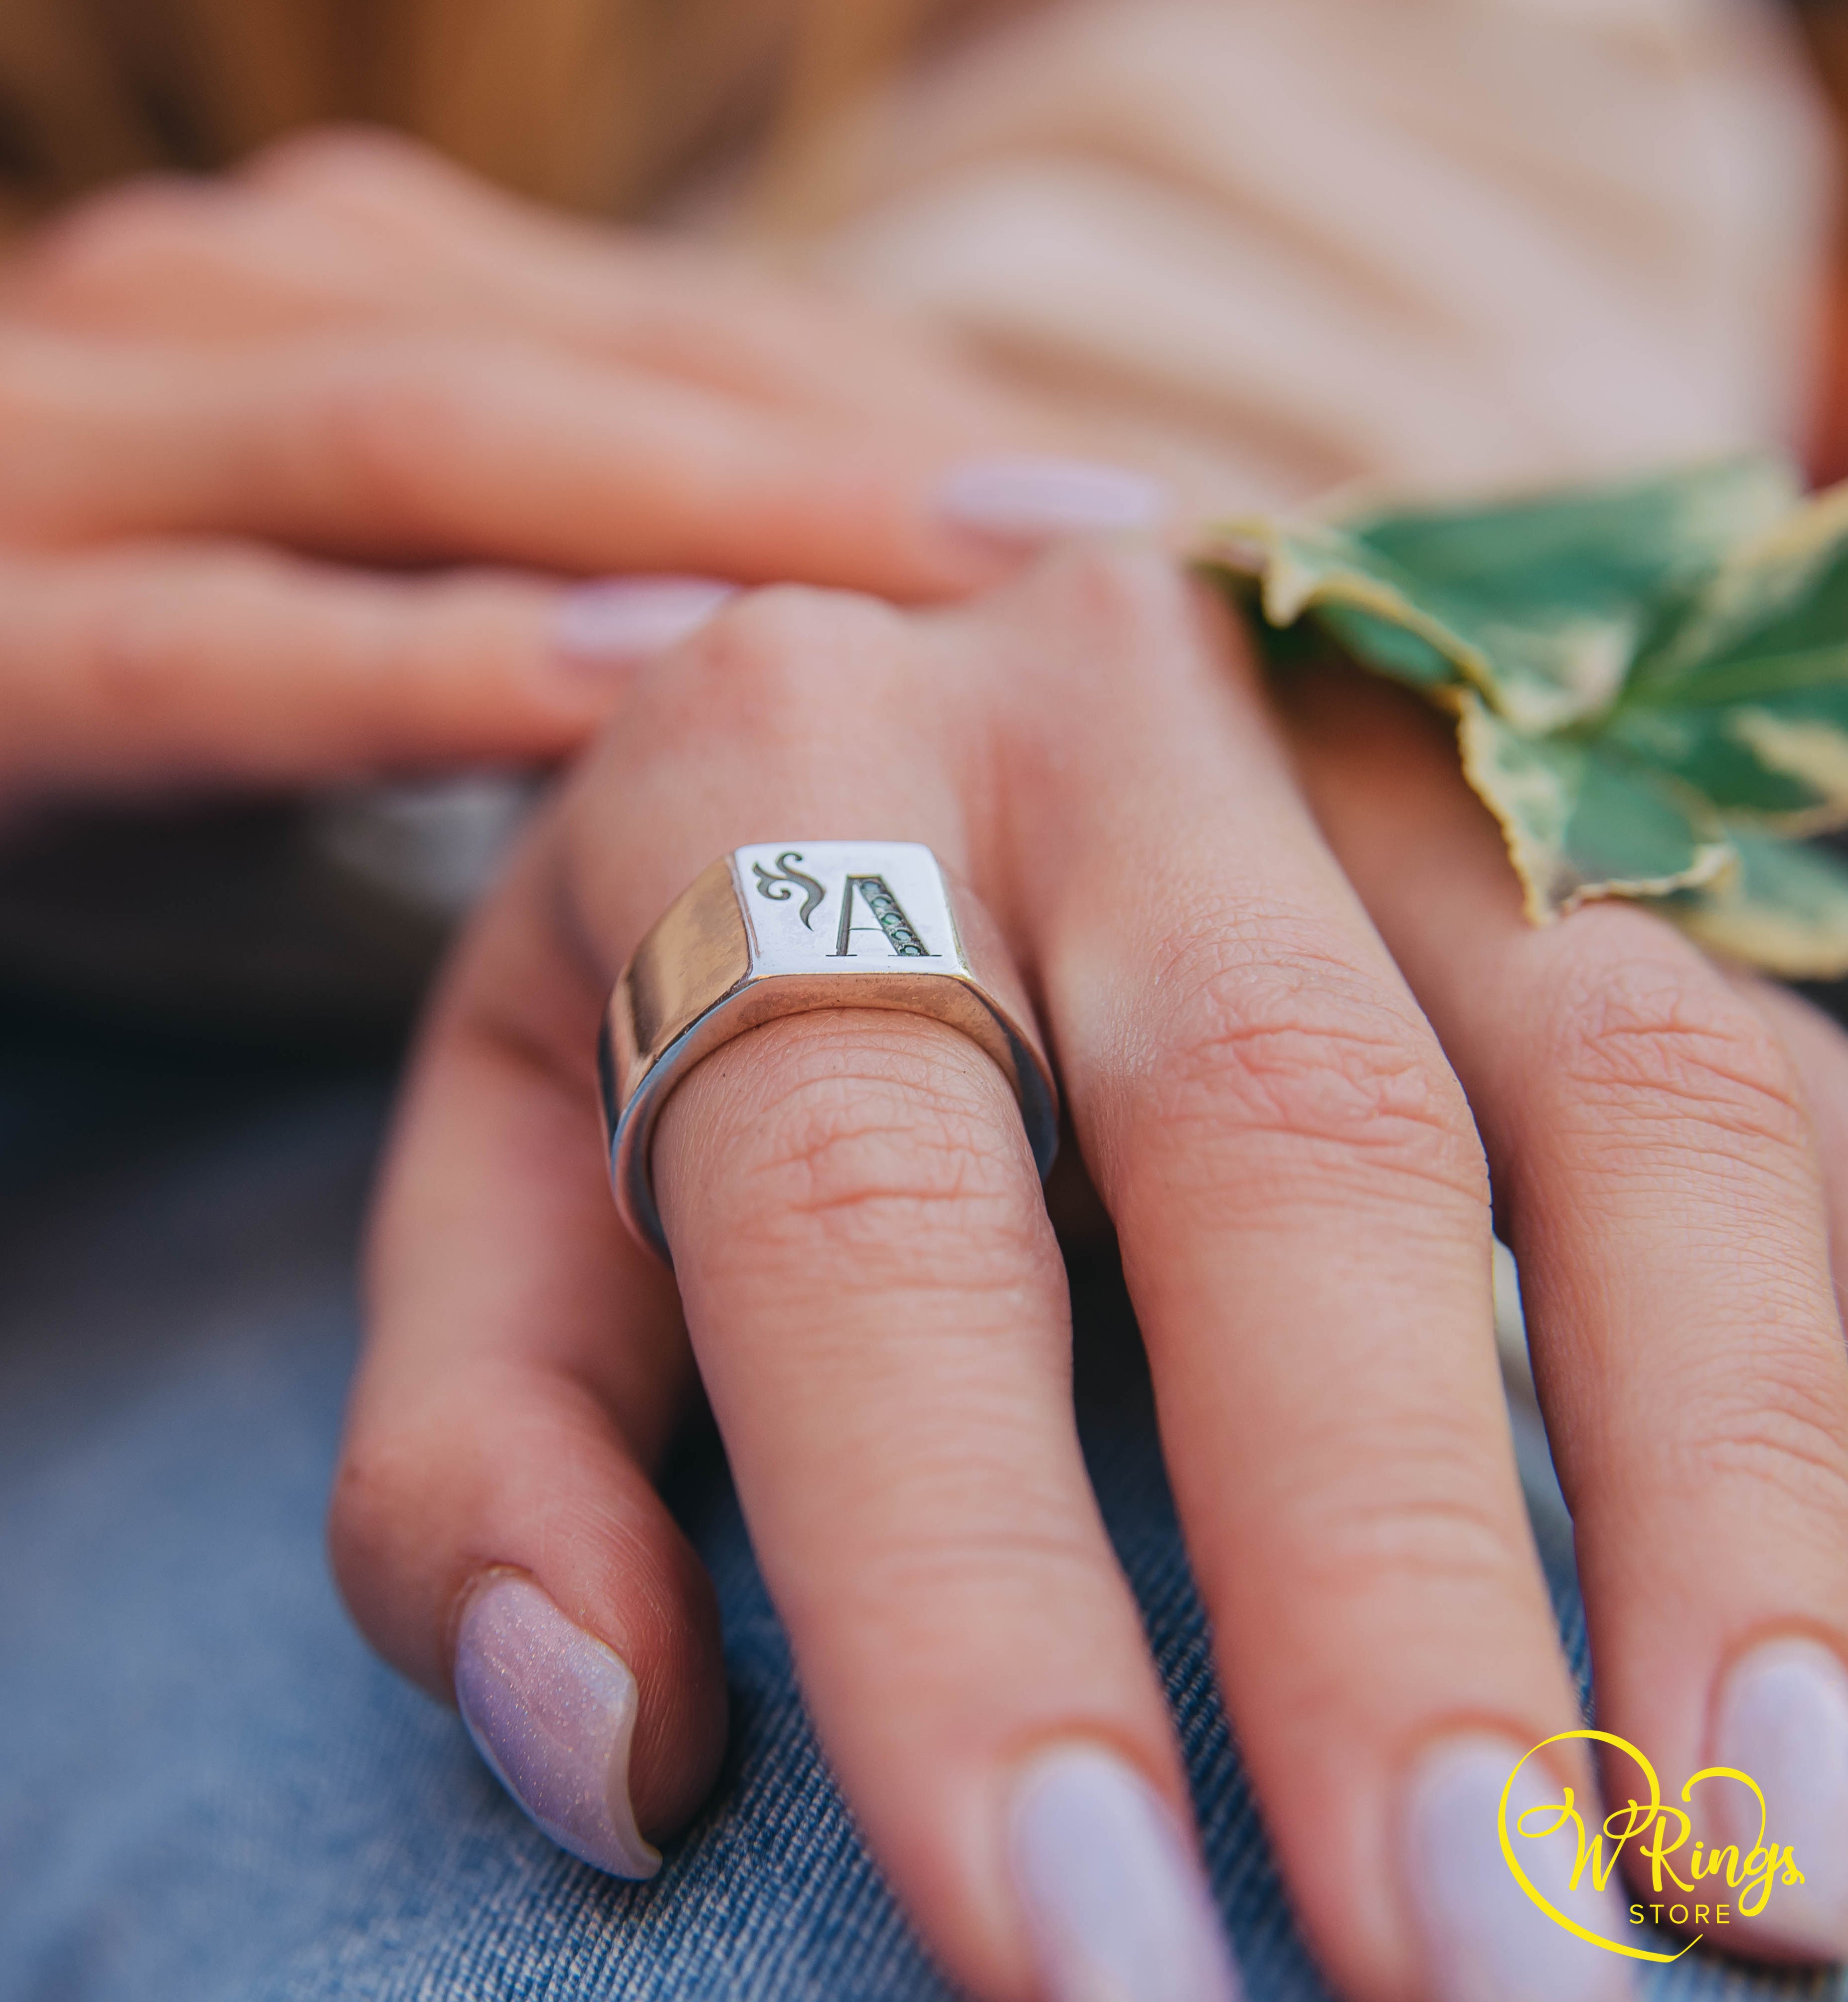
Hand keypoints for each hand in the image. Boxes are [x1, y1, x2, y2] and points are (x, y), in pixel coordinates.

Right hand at [0, 128, 1089, 795]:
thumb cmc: (147, 657)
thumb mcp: (374, 577)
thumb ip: (573, 562)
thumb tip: (842, 639)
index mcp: (347, 301)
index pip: (688, 339)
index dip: (916, 411)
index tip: (1132, 514)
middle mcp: (227, 320)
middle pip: (610, 361)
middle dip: (872, 441)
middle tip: (1125, 538)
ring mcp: (88, 460)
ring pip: (437, 446)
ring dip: (710, 505)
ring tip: (962, 575)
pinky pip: (219, 645)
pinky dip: (425, 665)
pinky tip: (623, 689)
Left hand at [342, 546, 1847, 2001]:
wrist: (918, 649)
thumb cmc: (685, 955)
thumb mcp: (506, 1144)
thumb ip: (483, 1437)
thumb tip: (602, 1742)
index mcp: (766, 778)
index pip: (863, 1215)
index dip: (968, 1600)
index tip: (1087, 1956)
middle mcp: (1101, 717)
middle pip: (1282, 1132)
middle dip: (1388, 1576)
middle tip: (1474, 1976)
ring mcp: (1376, 733)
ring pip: (1618, 1077)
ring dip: (1726, 1478)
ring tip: (1783, 1859)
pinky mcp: (1579, 796)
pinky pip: (1756, 1066)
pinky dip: (1804, 1364)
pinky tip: (1815, 1637)